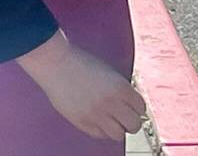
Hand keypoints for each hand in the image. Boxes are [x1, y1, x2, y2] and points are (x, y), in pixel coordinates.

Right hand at [17, 31, 146, 140]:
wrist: (56, 64)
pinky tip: (98, 120)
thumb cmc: (82, 63)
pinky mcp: (81, 122)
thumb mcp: (110, 72)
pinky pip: (99, 135)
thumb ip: (121, 89)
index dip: (138, 107)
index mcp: (120, 87)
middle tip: (126, 116)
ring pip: (118, 135)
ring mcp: (96, 115)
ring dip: (118, 128)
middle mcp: (111, 103)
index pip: (141, 107)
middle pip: (134, 125)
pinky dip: (102, 130)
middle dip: (132, 121)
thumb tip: (131, 104)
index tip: (134, 107)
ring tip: (112, 120)